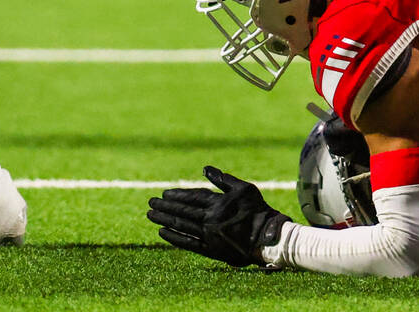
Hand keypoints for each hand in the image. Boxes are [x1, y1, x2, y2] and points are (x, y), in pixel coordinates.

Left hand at [147, 165, 289, 266]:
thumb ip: (222, 179)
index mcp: (217, 204)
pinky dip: (174, 238)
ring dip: (165, 220)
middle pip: (182, 211)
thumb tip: (205, 169)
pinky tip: (162, 233)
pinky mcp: (211, 250)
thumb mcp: (243, 188)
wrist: (267, 238)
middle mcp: (210, 219)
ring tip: (150, 215)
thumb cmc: (257, 210)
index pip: (191, 198)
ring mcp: (209, 235)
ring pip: (182, 226)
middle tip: (150, 203)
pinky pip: (188, 243)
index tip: (163, 193)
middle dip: (165, 206)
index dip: (176, 195)